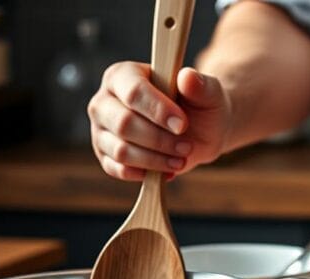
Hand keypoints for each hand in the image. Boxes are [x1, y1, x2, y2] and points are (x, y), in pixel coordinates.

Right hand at [88, 62, 232, 180]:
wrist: (201, 131)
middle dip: (159, 140)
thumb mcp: (208, 93)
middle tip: (186, 146)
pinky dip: (144, 173)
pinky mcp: (105, 154)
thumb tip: (187, 77)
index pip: (133, 92)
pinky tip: (166, 170)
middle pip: (123, 124)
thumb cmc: (200, 106)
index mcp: (123, 75)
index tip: (182, 125)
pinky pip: (117, 169)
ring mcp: (101, 129)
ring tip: (180, 159)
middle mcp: (105, 101)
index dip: (158, 110)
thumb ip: (199, 84)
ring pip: (120, 150)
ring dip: (155, 160)